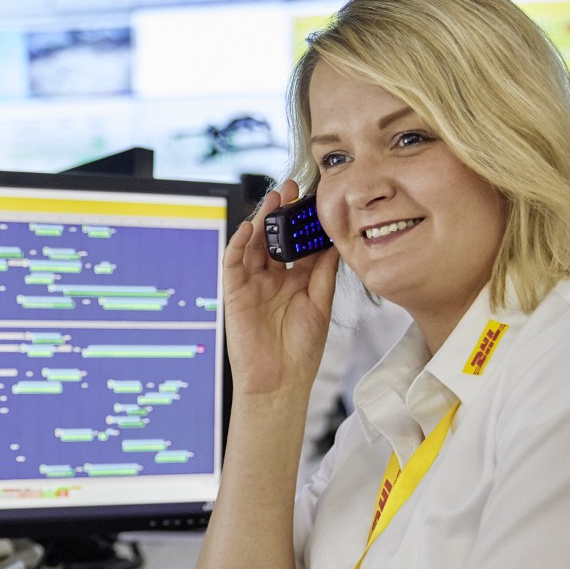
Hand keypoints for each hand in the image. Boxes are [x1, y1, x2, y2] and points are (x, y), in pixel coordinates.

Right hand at [224, 179, 338, 395]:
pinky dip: (238, 243)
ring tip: (275, 198)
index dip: (305, 222)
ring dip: (261, 219)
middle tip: (292, 187)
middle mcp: (272, 278)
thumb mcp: (320, 304)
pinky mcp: (235, 293)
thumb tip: (336, 240)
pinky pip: (233, 262)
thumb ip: (324, 272)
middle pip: (274, 237)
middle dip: (282, 212)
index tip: (318, 199)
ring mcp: (253, 284)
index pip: (299, 243)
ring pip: (254, 244)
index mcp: (295, 281)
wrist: (280, 382)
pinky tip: (249, 227)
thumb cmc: (301, 350)